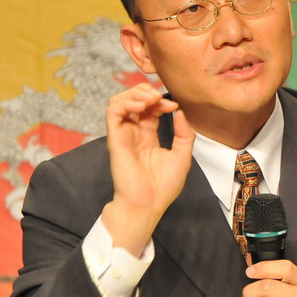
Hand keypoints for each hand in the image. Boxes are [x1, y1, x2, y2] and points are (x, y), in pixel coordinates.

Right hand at [102, 83, 194, 254]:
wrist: (147, 204)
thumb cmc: (163, 187)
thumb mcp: (182, 156)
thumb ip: (184, 133)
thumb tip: (181, 112)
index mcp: (148, 137)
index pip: (150, 109)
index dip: (161, 102)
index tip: (175, 106)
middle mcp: (134, 134)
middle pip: (133, 100)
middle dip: (147, 92)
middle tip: (161, 98)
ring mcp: (123, 135)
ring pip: (119, 101)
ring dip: (135, 93)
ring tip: (150, 98)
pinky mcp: (115, 138)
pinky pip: (112, 111)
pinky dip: (125, 102)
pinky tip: (142, 105)